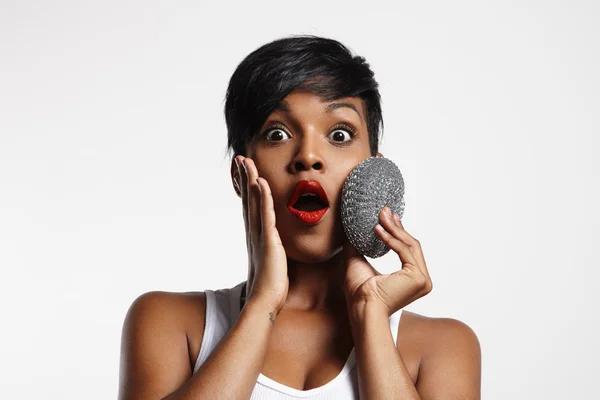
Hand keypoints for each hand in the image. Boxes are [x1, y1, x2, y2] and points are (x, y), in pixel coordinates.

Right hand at [235, 156, 288, 312]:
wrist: (265, 301)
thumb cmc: (271, 284)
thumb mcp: (273, 260)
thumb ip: (272, 248)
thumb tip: (276, 244)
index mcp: (256, 235)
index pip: (250, 206)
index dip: (247, 188)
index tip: (244, 171)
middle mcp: (253, 232)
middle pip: (247, 199)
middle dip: (244, 178)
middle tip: (240, 158)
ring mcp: (259, 235)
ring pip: (253, 202)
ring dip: (250, 181)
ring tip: (246, 162)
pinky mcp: (268, 241)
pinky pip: (265, 215)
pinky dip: (262, 198)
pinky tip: (261, 183)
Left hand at [342, 206, 432, 315]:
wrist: (362, 308)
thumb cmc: (360, 293)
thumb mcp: (359, 262)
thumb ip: (359, 246)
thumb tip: (352, 229)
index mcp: (413, 279)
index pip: (408, 249)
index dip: (398, 231)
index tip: (388, 217)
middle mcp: (423, 280)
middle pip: (412, 245)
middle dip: (397, 226)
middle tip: (384, 211)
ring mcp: (423, 280)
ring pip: (410, 245)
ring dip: (394, 229)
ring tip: (381, 216)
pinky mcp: (418, 277)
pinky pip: (404, 251)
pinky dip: (391, 239)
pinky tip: (378, 230)